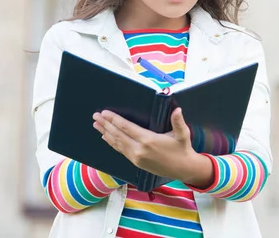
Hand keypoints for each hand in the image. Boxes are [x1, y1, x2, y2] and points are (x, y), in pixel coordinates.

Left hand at [93, 108, 213, 187]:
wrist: (183, 169)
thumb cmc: (182, 149)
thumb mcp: (182, 134)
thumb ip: (178, 121)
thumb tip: (177, 109)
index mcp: (148, 140)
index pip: (126, 127)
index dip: (114, 119)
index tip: (105, 112)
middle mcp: (139, 150)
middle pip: (117, 135)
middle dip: (105, 124)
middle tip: (95, 116)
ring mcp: (136, 157)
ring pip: (117, 143)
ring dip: (105, 133)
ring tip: (96, 125)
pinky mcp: (136, 162)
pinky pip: (120, 150)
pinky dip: (111, 143)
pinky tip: (105, 137)